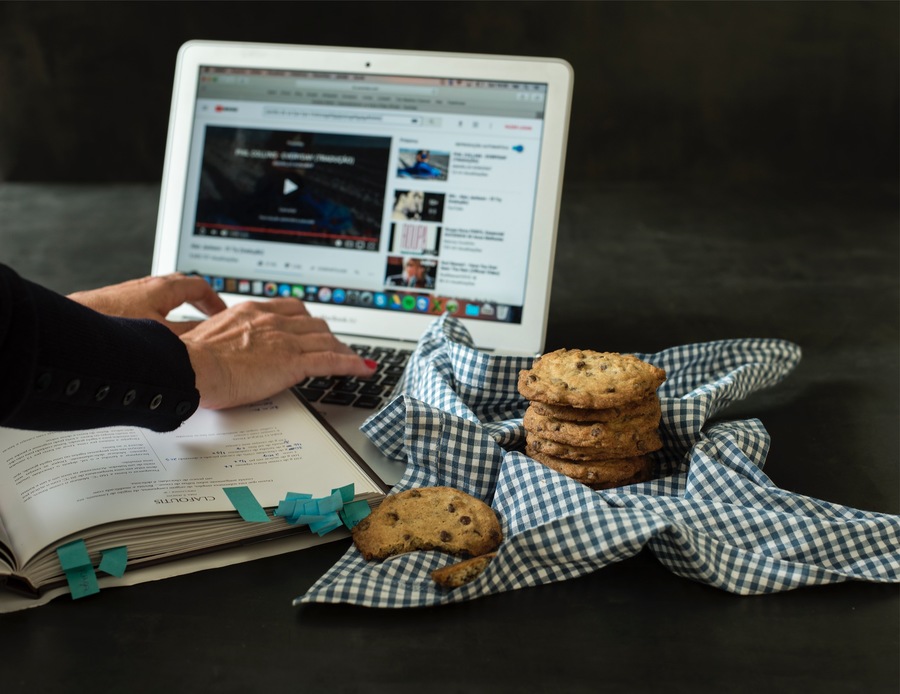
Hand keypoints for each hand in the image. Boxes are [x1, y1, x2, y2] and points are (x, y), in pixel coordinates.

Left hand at [68, 274, 226, 334]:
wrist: (69, 332)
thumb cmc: (112, 326)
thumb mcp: (164, 337)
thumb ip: (190, 335)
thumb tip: (210, 338)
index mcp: (163, 288)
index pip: (199, 286)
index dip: (216, 300)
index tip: (224, 314)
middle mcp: (146, 286)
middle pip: (181, 285)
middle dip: (198, 300)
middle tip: (209, 315)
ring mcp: (129, 293)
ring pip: (162, 295)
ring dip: (178, 308)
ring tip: (185, 327)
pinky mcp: (114, 303)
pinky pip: (146, 304)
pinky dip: (159, 315)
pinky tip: (154, 334)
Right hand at [179, 299, 377, 409]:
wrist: (190, 366)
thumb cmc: (191, 359)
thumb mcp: (210, 338)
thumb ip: (227, 338)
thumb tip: (227, 349)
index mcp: (251, 311)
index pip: (290, 309)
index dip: (305, 319)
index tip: (310, 326)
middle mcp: (272, 321)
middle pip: (313, 323)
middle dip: (326, 335)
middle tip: (334, 344)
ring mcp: (285, 340)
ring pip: (326, 339)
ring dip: (342, 349)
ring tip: (352, 359)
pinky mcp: (293, 363)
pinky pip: (332, 360)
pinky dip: (351, 363)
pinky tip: (362, 368)